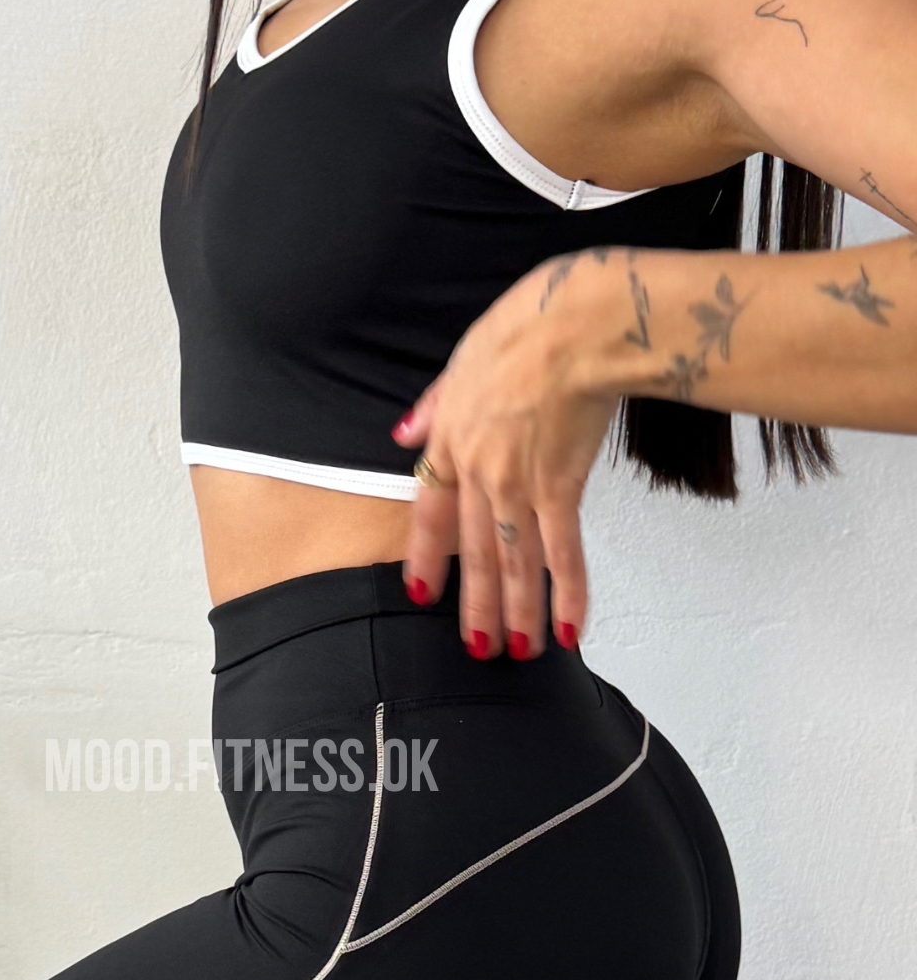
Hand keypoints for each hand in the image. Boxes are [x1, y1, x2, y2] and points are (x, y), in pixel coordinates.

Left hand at [390, 255, 621, 658]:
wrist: (577, 327)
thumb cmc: (527, 328)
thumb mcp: (463, 359)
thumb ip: (434, 405)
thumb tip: (403, 433)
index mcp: (451, 440)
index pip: (429, 512)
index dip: (423, 557)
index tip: (418, 593)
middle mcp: (478, 472)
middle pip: (473, 550)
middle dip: (476, 605)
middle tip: (479, 649)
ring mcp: (518, 484)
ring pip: (511, 562)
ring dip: (516, 613)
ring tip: (519, 652)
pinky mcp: (561, 486)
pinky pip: (561, 551)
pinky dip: (566, 592)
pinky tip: (569, 628)